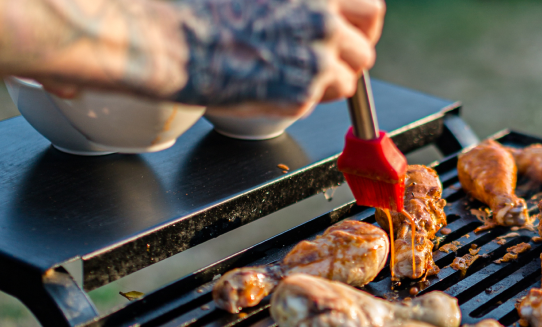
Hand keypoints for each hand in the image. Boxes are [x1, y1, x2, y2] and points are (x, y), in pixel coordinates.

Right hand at [175, 0, 385, 114]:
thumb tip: (322, 8)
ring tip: (292, 73)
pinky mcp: (300, 96)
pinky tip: (270, 82)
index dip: (363, 25)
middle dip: (352, 57)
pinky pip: (318, 102)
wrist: (169, 38)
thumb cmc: (200, 3)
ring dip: (329, 81)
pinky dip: (301, 97)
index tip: (355, 32)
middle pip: (366, 49)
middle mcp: (323, 21)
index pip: (371, 9)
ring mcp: (314, 61)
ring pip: (349, 81)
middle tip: (330, 61)